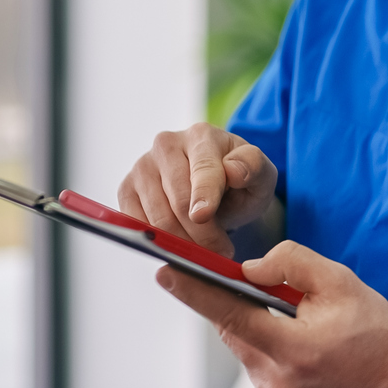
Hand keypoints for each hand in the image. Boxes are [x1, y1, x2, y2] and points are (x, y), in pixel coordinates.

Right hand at [118, 123, 276, 256]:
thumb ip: (253, 168)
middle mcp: (166, 144)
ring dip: (184, 244)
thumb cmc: (240, 182)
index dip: (203, 194)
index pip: (202, 169)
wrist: (218, 190)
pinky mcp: (126, 189)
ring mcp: (142, 166)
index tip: (202, 216)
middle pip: (178, 200)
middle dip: (202, 234)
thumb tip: (233, 170)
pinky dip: (160, 243)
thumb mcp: (260, 175)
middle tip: (222, 252)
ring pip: (158, 218)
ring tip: (207, 252)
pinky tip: (181, 246)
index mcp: (201, 135)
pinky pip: (138, 225)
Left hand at [155, 240, 387, 387]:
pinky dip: (265, 346)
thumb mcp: (337, 280)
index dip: (194, 292)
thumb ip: (289, 264)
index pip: (230, 316)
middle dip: (232, 303)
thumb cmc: (373, 325)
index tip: (164, 271)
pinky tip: (293, 338)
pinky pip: (256, 366)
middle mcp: (278, 383)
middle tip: (234, 278)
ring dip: (253, 326)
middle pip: (234, 331)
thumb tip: (246, 270)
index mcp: (294, 350)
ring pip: (244, 348)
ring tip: (287, 314)